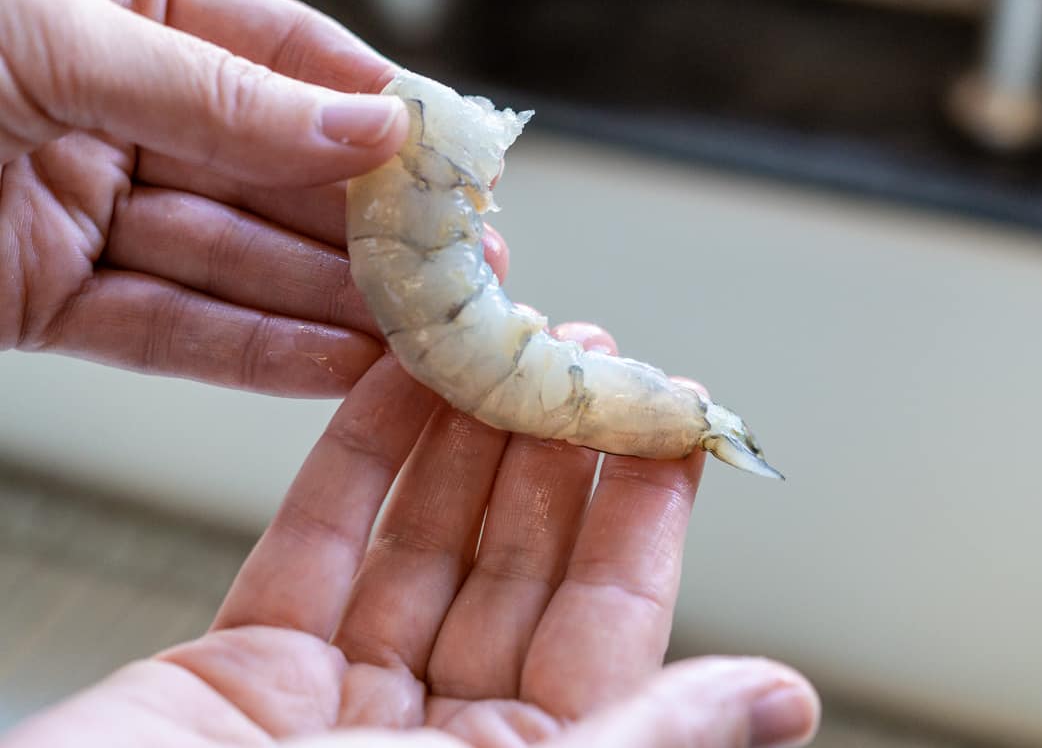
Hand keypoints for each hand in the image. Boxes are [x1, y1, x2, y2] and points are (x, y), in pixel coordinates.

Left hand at [0, 0, 507, 394]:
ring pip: (232, 260)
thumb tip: (366, 132)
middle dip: (371, 227)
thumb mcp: (48, 28)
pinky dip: (251, 354)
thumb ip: (218, 93)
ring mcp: (78, 199)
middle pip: (274, 171)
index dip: (379, 112)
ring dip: (332, 303)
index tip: (460, 164)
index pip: (286, 55)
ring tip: (424, 335)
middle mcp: (109, 96)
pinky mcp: (38, 293)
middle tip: (465, 268)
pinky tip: (338, 365)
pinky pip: (166, 326)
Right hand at [2, 324, 819, 747]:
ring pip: (423, 542)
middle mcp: (439, 745)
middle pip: (517, 569)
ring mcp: (341, 705)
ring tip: (504, 342)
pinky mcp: (245, 668)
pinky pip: (318, 543)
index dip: (642, 514)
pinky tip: (401, 384)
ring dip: (464, 439)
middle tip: (581, 348)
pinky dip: (360, 458)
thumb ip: (647, 739)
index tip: (668, 418)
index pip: (607, 624)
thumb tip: (786, 697)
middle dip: (551, 454)